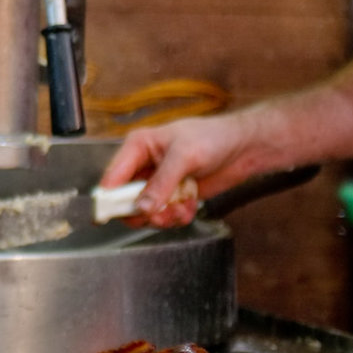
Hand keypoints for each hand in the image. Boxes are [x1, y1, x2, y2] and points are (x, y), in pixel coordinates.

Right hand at [98, 112, 271, 227]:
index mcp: (137, 147)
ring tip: (182, 208)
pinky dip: (178, 215)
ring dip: (165, 216)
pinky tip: (191, 205)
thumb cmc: (213, 137)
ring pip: (146, 212)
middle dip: (145, 212)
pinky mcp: (173, 195)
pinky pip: (165, 215)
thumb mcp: (185, 156)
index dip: (109, 198)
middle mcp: (143, 166)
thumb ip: (162, 182)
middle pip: (126, 200)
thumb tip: (142, 206)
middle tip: (161, 214)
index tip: (112, 215)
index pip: (112, 177)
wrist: (243, 148)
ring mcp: (158, 182)